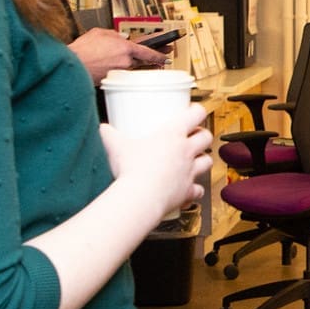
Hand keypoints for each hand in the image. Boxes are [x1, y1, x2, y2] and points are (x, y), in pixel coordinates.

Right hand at [71, 28, 169, 82]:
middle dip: (152, 59)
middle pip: (142, 61)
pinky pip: (119, 73)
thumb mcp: (100, 32)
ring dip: (128, 63)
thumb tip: (120, 38)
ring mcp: (118, 72)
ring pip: (129, 67)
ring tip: (118, 57)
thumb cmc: (82, 49)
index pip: (148, 51)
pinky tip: (108, 64)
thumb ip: (113, 34)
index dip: (159, 54)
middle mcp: (125, 62)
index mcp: (125, 48)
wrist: (71, 65)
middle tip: (161, 57)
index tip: (167, 54)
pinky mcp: (111, 80)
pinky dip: (117, 68)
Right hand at [99, 103, 212, 218]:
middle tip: (194, 136)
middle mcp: (186, 151)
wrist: (139, 197)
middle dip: (202, 135)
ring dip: (203, 160)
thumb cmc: (130, 169)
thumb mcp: (116, 146)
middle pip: (206, 137)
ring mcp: (189, 172)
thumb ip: (109, 135)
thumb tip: (102, 129)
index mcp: (173, 134)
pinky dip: (196, 189)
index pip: (196, 114)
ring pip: (208, 161)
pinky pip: (198, 190)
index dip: (197, 111)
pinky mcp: (188, 191)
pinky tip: (189, 189)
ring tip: (195, 160)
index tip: (193, 111)